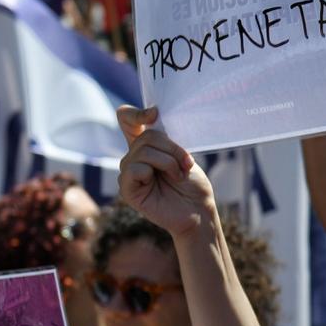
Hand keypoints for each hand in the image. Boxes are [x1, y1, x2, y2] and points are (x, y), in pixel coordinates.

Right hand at [117, 106, 214, 240]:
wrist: (199, 211)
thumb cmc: (192, 185)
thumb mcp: (182, 155)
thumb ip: (164, 138)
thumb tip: (152, 113)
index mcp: (146, 146)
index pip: (127, 119)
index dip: (136, 113)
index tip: (154, 114)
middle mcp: (133, 156)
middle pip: (147, 135)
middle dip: (173, 148)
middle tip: (186, 164)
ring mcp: (128, 172)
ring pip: (144, 151)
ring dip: (169, 162)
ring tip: (178, 176)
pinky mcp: (126, 188)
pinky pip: (136, 168)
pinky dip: (155, 173)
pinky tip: (162, 184)